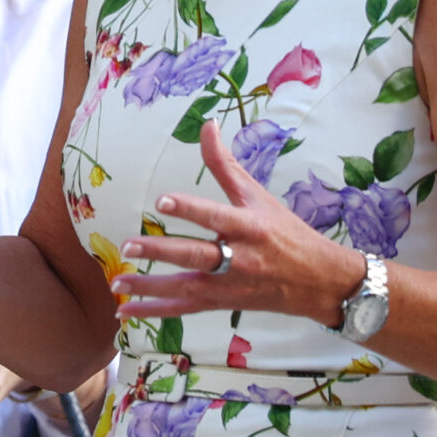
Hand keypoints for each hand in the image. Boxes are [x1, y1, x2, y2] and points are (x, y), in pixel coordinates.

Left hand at [111, 120, 364, 326]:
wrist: (319, 282)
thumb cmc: (285, 233)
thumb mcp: (258, 196)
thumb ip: (225, 164)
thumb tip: (207, 125)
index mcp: (249, 227)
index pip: (216, 216)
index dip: (190, 208)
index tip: (162, 201)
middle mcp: (239, 258)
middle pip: (196, 256)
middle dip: (162, 252)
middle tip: (129, 245)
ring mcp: (229, 285)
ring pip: (185, 287)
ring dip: (149, 287)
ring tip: (117, 282)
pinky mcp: (222, 303)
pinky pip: (184, 310)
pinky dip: (154, 311)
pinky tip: (126, 311)